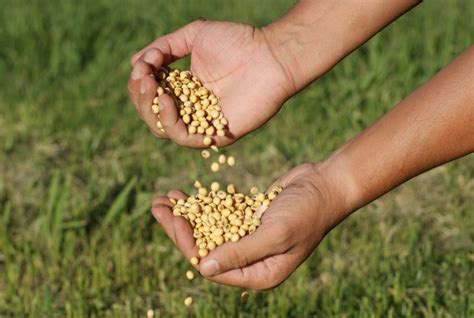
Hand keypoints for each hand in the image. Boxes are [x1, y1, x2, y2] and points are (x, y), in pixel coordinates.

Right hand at [127, 20, 295, 147]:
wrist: (269, 54)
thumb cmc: (237, 42)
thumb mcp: (194, 35)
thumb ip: (165, 47)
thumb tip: (136, 62)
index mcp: (185, 87)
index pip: (151, 94)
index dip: (140, 83)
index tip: (141, 67)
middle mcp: (191, 107)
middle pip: (152, 114)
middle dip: (141, 96)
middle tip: (143, 78)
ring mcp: (202, 122)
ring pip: (163, 128)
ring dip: (150, 109)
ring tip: (152, 88)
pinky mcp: (216, 134)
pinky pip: (186, 138)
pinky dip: (171, 123)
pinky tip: (168, 102)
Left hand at [151, 162, 349, 289]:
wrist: (327, 184)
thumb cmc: (308, 212)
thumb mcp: (276, 234)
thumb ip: (241, 252)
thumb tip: (203, 268)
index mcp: (259, 273)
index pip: (214, 266)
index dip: (189, 246)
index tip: (175, 221)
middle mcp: (251, 260)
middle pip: (205, 248)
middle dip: (179, 228)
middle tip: (156, 207)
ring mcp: (248, 238)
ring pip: (208, 230)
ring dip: (185, 215)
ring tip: (162, 200)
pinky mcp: (247, 218)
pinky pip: (218, 215)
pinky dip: (201, 205)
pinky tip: (182, 195)